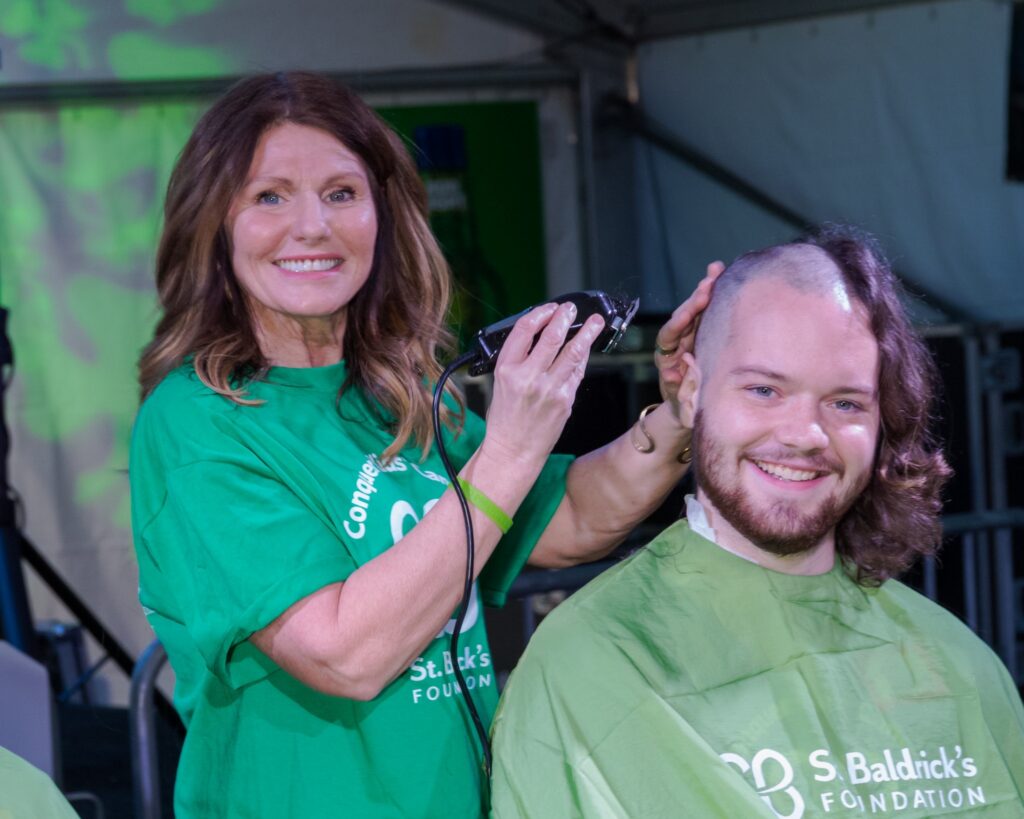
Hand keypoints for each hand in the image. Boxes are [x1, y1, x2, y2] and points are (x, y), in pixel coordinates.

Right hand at [481, 302, 604, 465]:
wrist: (514, 450)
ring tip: (595, 321)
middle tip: (571, 309)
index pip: (524, 330)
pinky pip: (577, 372)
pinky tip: (586, 348)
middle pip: (551, 337)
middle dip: (565, 318)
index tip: (549, 309)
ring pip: (573, 352)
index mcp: (506, 369)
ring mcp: (549, 389)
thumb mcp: (502, 382)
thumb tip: (542, 334)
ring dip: (587, 333)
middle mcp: (528, 377)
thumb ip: (520, 359)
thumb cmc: (506, 418)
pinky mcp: (565, 400)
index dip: (539, 314)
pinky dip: (583, 357)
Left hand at [655, 261, 724, 418]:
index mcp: (665, 356)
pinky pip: (707, 312)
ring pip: (695, 309)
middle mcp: (675, 341)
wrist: (684, 407)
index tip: (688, 313)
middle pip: (683, 315)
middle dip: (695, 298)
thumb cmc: (682, 405)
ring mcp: (688, 334)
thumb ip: (676, 385)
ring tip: (717, 270)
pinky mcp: (700, 332)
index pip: (669, 335)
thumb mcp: (679, 400)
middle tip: (710, 281)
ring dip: (706, 290)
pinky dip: (714, 296)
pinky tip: (722, 276)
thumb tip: (673, 370)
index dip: (678, 323)